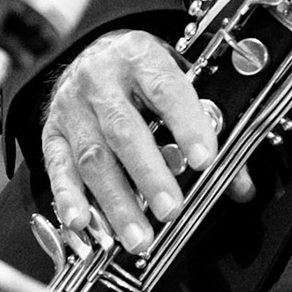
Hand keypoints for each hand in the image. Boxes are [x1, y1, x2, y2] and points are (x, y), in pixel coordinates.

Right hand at [41, 28, 254, 254]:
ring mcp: (72, 106)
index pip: (166, 89)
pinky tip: (82, 223)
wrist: (95, 54)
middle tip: (171, 210)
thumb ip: (209, 129)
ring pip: (92, 157)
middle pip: (124, 130)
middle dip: (149, 175)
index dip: (186, 125)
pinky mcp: (51, 131)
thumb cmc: (143, 73)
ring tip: (139, 236)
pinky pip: (57, 167)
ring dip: (116, 202)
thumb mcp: (178, 83)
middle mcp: (101, 78)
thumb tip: (239, 183)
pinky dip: (69, 198)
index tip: (204, 160)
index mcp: (140, 55)